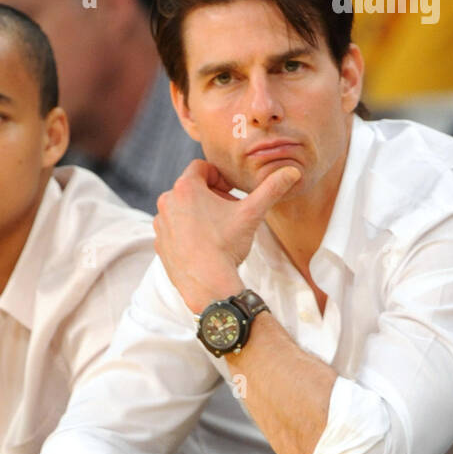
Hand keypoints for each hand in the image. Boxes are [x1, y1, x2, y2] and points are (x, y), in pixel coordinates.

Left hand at [154, 159, 300, 313]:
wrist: (207, 286)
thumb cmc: (226, 247)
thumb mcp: (252, 213)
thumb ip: (271, 189)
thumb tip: (293, 171)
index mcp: (185, 188)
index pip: (202, 167)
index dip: (220, 178)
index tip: (231, 193)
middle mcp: (167, 202)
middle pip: (192, 189)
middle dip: (211, 196)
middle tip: (228, 213)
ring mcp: (161, 224)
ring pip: (182, 209)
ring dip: (198, 214)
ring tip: (217, 231)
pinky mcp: (159, 244)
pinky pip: (174, 229)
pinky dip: (187, 232)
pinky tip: (203, 245)